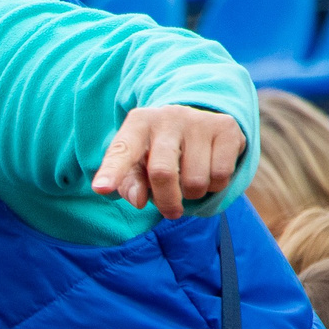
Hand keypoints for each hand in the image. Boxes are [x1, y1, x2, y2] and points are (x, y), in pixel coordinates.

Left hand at [91, 105, 246, 218]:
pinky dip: (215, 186)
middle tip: (171, 212)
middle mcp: (168, 116)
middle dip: (166, 201)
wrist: (202, 121)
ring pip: (195, 181)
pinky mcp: (226, 128)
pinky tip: (209, 171)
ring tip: (189, 181)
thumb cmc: (160, 150)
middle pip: (162, 174)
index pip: (122, 150)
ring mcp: (199, 120)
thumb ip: (130, 184)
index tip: (102, 189)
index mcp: (139, 122)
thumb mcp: (138, 164)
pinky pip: (220, 176)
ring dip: (192, 194)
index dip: (112, 172)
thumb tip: (138, 201)